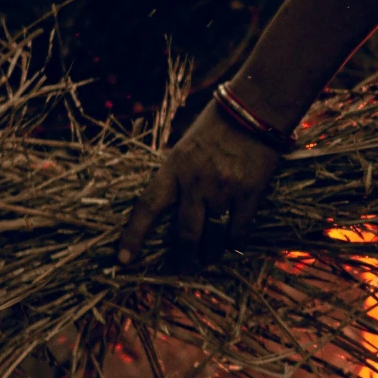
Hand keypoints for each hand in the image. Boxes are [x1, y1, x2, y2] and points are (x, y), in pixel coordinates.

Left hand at [117, 104, 282, 268]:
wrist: (255, 109)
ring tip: (208, 260)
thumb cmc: (216, 124)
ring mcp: (223, 189)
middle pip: (184, 234)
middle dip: (182, 258)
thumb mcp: (184, 147)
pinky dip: (234, 242)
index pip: (147, 207)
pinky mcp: (249, 193)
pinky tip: (233, 246)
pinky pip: (238, 229)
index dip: (133, 236)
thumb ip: (175, 175)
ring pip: (212, 238)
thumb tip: (168, 205)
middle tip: (182, 268)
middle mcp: (196, 183)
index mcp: (173, 168)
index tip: (122, 261)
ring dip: (209, 255)